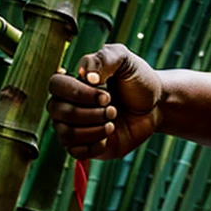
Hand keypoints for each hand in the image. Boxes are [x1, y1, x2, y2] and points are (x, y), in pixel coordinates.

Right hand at [47, 44, 162, 158]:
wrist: (156, 106)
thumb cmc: (137, 81)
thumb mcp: (125, 61)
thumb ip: (105, 58)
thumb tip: (86, 76)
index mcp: (72, 82)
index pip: (55, 85)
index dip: (78, 92)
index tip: (106, 95)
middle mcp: (68, 104)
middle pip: (60, 111)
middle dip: (91, 112)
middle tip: (114, 109)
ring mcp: (75, 126)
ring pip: (66, 134)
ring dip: (94, 129)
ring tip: (113, 122)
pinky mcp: (85, 145)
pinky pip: (75, 152)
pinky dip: (94, 145)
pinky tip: (109, 136)